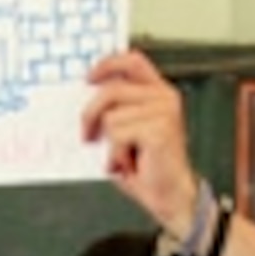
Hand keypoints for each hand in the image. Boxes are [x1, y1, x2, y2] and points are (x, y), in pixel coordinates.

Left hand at [82, 50, 200, 238]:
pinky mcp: (159, 130)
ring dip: (109, 144)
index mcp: (158, 92)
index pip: (133, 61)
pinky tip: (129, 164)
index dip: (107, 65)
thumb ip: (114, 109)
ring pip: (111, 117)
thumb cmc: (148, 167)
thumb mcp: (128, 130)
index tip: (88, 79)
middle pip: (111, 90)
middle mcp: (164, 98)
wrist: (170, 194)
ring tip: (123, 156)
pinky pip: (117, 135)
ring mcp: (164, 112)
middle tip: (87, 136)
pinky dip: (116, 155)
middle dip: (90, 115)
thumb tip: (84, 99)